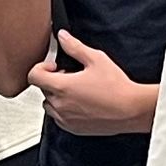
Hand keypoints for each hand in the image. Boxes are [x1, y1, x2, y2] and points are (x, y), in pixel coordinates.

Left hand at [31, 30, 156, 137]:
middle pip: (43, 90)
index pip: (33, 76)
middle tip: (71, 76)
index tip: (54, 66)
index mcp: (62, 86)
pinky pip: (59, 118)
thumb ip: (75, 46)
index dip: (41, 67)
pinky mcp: (73, 129)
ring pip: (49, 105)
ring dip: (57, 96)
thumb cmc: (116, 86)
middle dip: (53, 80)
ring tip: (76, 90)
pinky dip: (64, 110)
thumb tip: (62, 37)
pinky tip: (81, 103)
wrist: (131, 109)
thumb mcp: (96, 59)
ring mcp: (65, 119)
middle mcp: (60, 105)